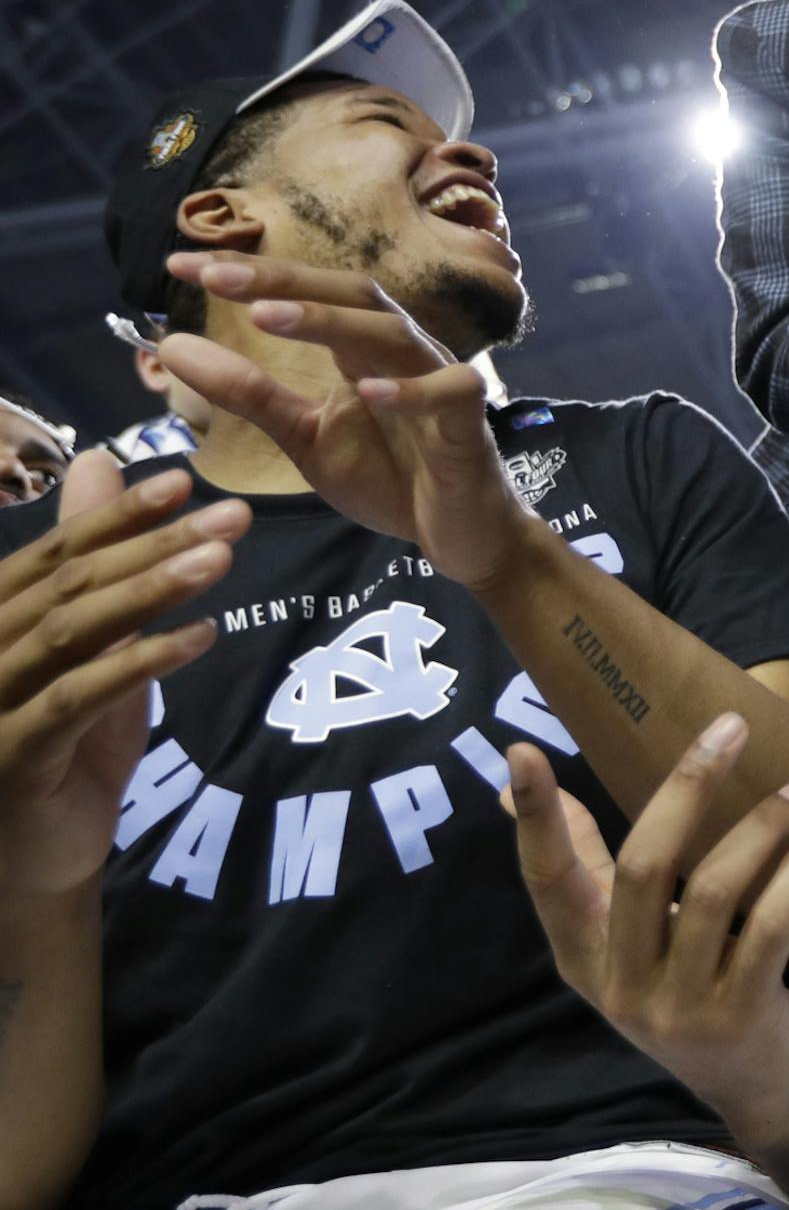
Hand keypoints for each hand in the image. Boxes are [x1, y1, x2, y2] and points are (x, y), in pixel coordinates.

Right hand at [0, 458, 245, 896]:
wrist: (31, 858)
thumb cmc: (59, 743)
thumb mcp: (86, 644)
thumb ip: (93, 564)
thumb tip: (99, 464)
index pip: (53, 554)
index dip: (116, 516)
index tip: (184, 481)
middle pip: (70, 585)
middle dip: (154, 544)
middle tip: (232, 516)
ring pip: (72, 631)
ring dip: (152, 591)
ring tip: (223, 560)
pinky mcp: (11, 753)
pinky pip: (76, 697)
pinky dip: (140, 662)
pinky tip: (201, 637)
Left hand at [157, 251, 527, 588]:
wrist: (457, 533)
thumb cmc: (390, 478)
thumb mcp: (304, 437)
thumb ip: (248, 395)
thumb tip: (171, 348)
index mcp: (361, 349)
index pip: (308, 295)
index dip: (251, 276)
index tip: (179, 267)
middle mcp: (402, 351)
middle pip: (351, 293)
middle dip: (284, 279)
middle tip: (215, 275)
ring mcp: (440, 380)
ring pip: (391, 333)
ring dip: (330, 322)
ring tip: (267, 317)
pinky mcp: (469, 423)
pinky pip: (447, 392)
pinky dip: (411, 390)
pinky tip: (367, 392)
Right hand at [506, 715, 788, 1123]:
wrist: (752, 1082)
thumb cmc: (681, 982)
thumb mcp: (622, 936)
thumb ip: (583, 862)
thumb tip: (511, 788)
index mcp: (582, 954)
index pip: (548, 880)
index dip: (536, 819)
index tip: (521, 752)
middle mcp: (621, 983)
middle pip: (643, 866)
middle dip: (689, 787)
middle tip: (732, 728)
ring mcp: (679, 1007)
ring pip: (713, 893)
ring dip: (761, 829)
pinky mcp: (738, 1017)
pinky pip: (766, 932)